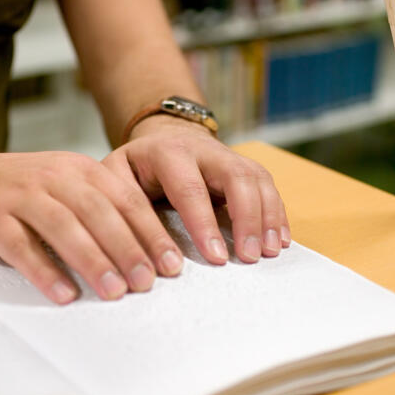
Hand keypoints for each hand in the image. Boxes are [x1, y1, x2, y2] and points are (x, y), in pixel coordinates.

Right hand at [0, 148, 186, 304]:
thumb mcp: (68, 183)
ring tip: (115, 292)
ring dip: (93, 261)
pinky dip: (45, 272)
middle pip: (100, 213)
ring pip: (64, 228)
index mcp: (81, 170)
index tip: (171, 263)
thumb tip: (150, 248)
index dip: (151, 232)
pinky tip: (65, 293)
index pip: (126, 200)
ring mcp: (23, 197)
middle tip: (148, 281)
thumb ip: (105, 206)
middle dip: (129, 249)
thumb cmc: (24, 188)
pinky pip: (22, 247)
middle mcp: (55, 178)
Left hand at [102, 116, 290, 265]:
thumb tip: (132, 248)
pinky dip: (277, 213)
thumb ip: (121, 204)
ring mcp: (229, 155)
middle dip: (246, 218)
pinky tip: (279, 239)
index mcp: (167, 152)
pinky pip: (268, 185)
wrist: (162, 137)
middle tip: (249, 257)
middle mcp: (203, 150)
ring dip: (268, 216)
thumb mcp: (115, 176)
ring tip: (270, 251)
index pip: (190, 187)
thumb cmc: (136, 167)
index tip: (216, 257)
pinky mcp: (245, 166)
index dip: (204, 223)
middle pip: (236, 177)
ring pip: (257, 179)